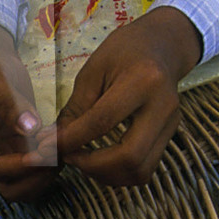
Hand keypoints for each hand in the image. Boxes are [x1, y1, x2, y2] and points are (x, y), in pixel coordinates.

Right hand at [0, 20, 56, 201]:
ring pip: (22, 184)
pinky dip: (47, 163)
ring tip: (60, 149)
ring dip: (43, 175)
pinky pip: (32, 169)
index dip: (21, 166)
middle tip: (57, 156)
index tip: (45, 154)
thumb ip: (10, 104)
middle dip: (34, 177)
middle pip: (8, 186)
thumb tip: (29, 128)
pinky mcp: (14, 149)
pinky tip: (58, 142)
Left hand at [47, 6, 203, 188]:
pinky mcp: (170, 135)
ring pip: (140, 170)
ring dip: (106, 175)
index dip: (71, 140)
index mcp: (142, 81)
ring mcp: (171, 124)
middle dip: (92, 166)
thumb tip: (52, 143)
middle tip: (68, 157)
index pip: (102, 122)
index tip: (47, 146)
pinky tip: (101, 161)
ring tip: (83, 160)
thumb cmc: (124, 51)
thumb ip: (75, 109)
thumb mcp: (93, 71)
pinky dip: (119, 173)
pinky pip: (145, 169)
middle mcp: (162, 106)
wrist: (163, 44)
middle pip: (129, 157)